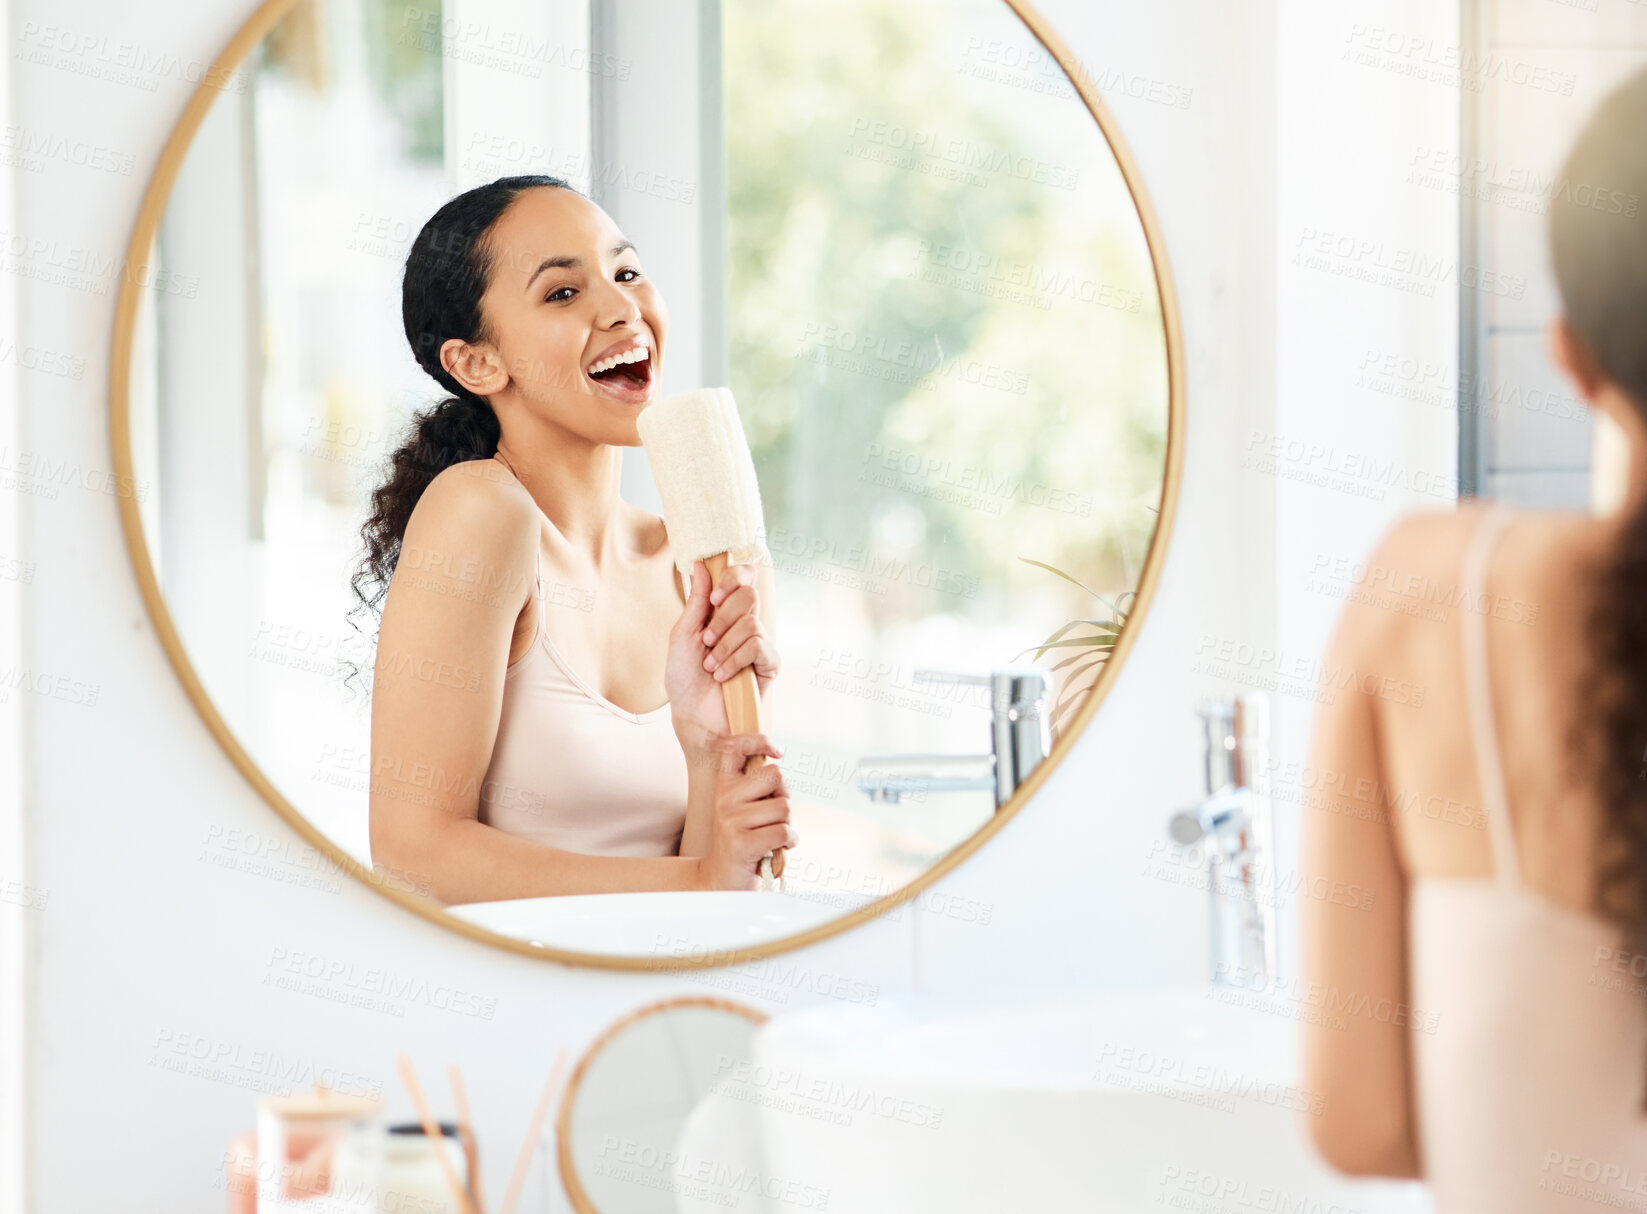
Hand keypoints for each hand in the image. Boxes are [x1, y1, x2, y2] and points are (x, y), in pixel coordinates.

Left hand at [667, 559, 776, 761]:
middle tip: (707, 641)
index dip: (733, 577)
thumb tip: (700, 565)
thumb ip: (697, 601)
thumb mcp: (683, 635)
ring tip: (711, 667)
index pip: (743, 577)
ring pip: (751, 623)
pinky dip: (735, 659)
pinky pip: (758, 646)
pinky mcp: (769, 665)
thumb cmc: (685, 679)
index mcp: (724, 612)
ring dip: (725, 646)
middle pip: (749, 594)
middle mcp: (745, 624)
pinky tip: (723, 675)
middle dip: (722, 619)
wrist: (693, 717)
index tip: (715, 597)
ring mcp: (759, 644)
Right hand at [693, 733, 795, 890]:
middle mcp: (723, 799)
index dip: (758, 741)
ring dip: (788, 823)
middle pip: (776, 776)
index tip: (778, 751)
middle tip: (774, 816)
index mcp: (723, 786)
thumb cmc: (743, 840)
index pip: (734, 747)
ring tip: (771, 835)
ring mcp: (731, 820)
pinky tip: (778, 849)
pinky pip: (784, 831)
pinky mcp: (742, 843)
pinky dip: (790, 841)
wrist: (721, 880)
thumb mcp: (744, 809)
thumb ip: (757, 787)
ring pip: (784, 807)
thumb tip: (778, 762)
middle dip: (784, 796)